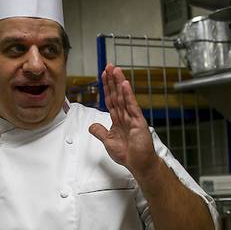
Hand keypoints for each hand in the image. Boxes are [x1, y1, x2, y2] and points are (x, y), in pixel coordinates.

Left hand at [89, 64, 159, 179]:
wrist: (138, 163)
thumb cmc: (128, 154)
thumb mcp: (108, 142)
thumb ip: (100, 132)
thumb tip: (92, 126)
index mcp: (118, 119)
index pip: (111, 100)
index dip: (106, 87)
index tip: (103, 76)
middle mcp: (125, 116)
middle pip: (117, 94)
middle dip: (112, 80)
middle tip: (109, 66)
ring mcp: (132, 117)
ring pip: (124, 97)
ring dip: (119, 83)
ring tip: (116, 70)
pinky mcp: (138, 121)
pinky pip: (132, 106)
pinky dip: (128, 95)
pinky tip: (125, 84)